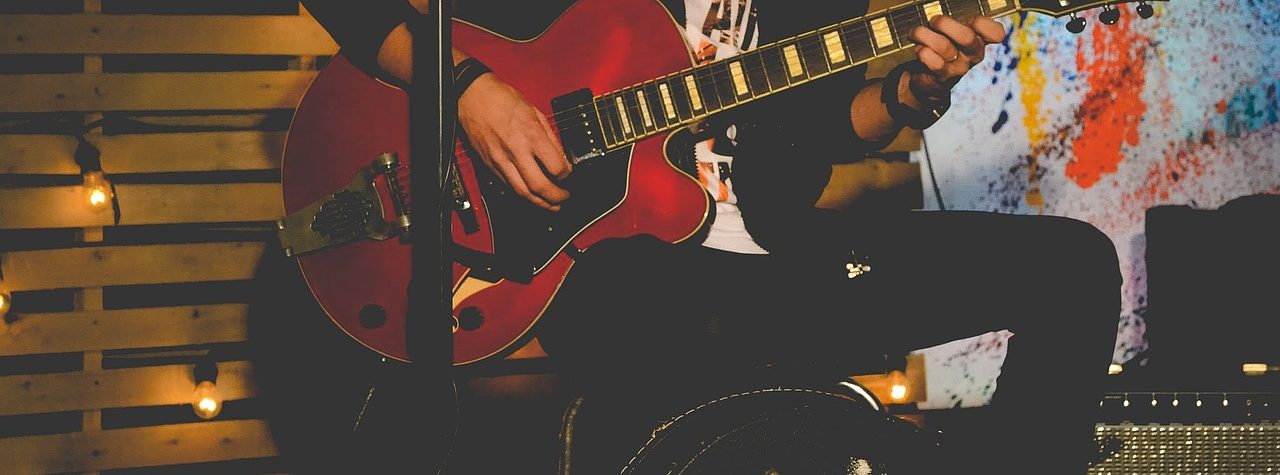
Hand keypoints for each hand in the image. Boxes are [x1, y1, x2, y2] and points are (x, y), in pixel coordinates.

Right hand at [458, 72, 570, 210]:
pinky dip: (523, 194)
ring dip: (540, 203)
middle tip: (564, 198)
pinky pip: (508, 187)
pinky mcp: (490, 166)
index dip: (567, 176)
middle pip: (540, 186)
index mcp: (531, 135)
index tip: (570, 176)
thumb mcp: (535, 112)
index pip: (556, 168)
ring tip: (552, 205)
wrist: (472, 96)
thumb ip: (550, 137)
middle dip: (556, 198)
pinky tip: (532, 195)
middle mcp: (516, 150)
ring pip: (522, 193)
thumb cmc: (501, 99)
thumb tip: (562, 158)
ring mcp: (500, 160)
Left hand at [907, 15, 1006, 101]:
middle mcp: (973, 53)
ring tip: (916, 33)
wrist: (932, 78)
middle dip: (945, 24)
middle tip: (933, 20)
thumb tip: (936, 6)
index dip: (984, 24)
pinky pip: (935, 63)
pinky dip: (923, 52)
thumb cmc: (943, 46)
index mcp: (980, 38)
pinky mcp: (944, 77)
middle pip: (967, 37)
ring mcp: (960, 67)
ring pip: (943, 47)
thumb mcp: (952, 32)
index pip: (995, 32)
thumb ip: (954, 20)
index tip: (970, 20)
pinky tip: (919, 49)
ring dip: (925, 36)